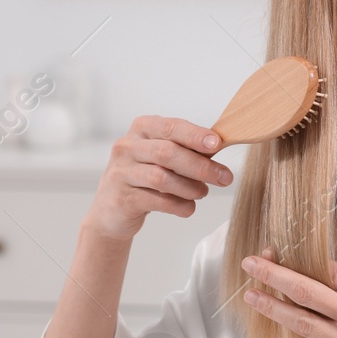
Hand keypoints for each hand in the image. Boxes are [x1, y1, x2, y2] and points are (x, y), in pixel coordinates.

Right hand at [85, 116, 232, 241]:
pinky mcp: (121, 198)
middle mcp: (127, 146)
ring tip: (203, 193)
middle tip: (224, 177)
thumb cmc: (146, 177)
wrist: (112, 210)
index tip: (217, 144)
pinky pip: (156, 201)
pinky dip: (179, 205)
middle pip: (167, 153)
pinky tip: (188, 208)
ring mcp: (121, 172)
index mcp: (141, 128)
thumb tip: (219, 146)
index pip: (171, 127)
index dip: (195, 135)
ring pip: (162, 178)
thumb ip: (187, 149)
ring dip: (190, 187)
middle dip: (200, 166)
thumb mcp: (162, 156)